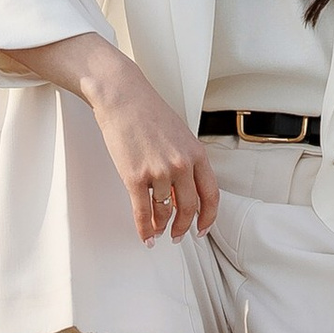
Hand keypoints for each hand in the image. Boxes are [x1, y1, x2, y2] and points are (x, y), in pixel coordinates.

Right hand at [7, 33, 220, 237]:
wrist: (122, 96)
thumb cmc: (148, 111)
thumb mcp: (179, 135)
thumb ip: (186, 162)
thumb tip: (182, 192)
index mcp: (196, 153)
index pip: (211, 194)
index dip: (208, 217)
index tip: (202, 228)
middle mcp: (181, 164)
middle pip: (189, 208)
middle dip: (184, 227)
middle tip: (178, 235)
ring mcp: (158, 171)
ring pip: (163, 212)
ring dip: (161, 227)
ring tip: (158, 232)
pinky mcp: (134, 177)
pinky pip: (142, 212)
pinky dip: (144, 229)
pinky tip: (145, 236)